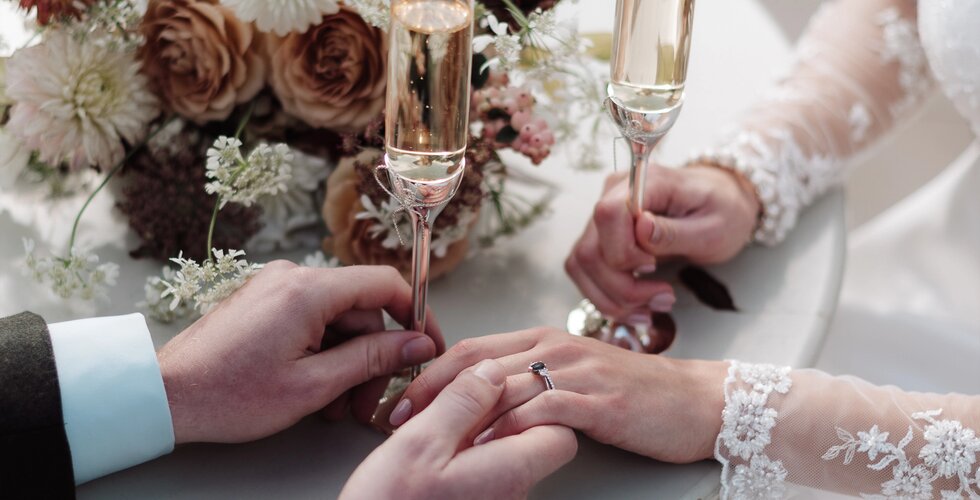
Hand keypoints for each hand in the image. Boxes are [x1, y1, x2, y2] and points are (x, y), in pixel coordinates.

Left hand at [157, 261, 444, 444]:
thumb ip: (372, 359)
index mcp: (308, 290)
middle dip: (373, 357)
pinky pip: (313, 320)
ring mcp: (277, 287)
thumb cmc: (229, 394)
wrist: (165, 396)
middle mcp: (293, 277)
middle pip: (361, 310)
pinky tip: (317, 388)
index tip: (426, 347)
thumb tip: (416, 344)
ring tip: (336, 406)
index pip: (385, 284)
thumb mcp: (313, 385)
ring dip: (347, 362)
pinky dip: (323, 353)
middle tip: (368, 403)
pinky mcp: (265, 301)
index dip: (415, 315)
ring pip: (338, 320)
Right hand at [341, 360, 576, 499]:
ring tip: (434, 426)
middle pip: (533, 438)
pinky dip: (463, 452)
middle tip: (455, 404)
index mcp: (509, 472)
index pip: (560, 431)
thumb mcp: (420, 443)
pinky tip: (431, 451)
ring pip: (505, 452)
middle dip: (499, 411)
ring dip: (476, 430)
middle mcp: (511, 493)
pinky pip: (483, 470)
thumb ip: (462, 402)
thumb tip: (492, 371)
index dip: (536, 402)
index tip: (497, 389)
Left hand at [395, 328, 727, 463]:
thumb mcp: (571, 376)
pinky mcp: (598, 401)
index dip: (429, 373)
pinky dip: (511, 428)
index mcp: (542, 338)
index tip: (400, 399)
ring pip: (504, 386)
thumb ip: (529, 379)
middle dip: (430, 391)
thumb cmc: (629, 392)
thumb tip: (479, 400)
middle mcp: (554, 347)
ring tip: (430, 437)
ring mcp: (577, 372)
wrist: (692, 400)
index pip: (471, 348)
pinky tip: (488, 446)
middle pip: (476, 363)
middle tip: (397, 418)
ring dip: (462, 413)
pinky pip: (544, 410)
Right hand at [566, 164, 759, 317]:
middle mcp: (614, 193)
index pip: (608, 214)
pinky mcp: (600, 237)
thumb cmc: (722, 212)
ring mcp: (603, 216)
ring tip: (652, 306)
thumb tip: (641, 228)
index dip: (623, 252)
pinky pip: (586, 272)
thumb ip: (675, 231)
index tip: (655, 267)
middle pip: (590, 249)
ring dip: (613, 297)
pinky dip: (607, 296)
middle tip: (662, 299)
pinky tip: (636, 305)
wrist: (721, 205)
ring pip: (582, 265)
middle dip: (622, 287)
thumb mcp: (714, 227)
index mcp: (645, 181)